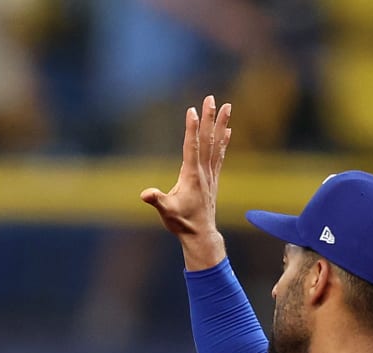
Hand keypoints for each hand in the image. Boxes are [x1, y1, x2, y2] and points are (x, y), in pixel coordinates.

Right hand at [140, 95, 231, 268]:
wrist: (201, 234)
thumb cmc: (182, 222)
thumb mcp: (166, 212)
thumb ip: (157, 201)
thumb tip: (145, 194)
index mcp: (191, 175)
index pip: (192, 146)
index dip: (192, 128)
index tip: (192, 110)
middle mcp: (204, 171)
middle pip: (207, 139)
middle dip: (209, 118)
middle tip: (211, 99)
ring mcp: (210, 174)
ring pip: (216, 143)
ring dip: (221, 124)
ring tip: (227, 106)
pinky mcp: (213, 178)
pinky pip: (219, 154)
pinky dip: (223, 141)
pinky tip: (227, 131)